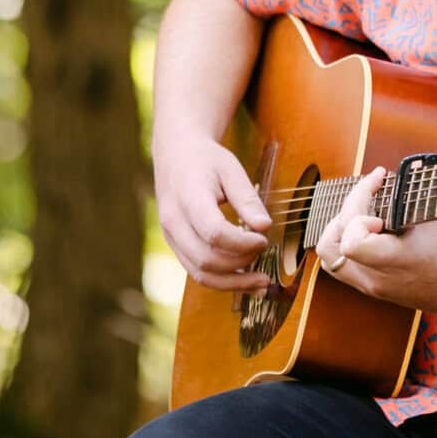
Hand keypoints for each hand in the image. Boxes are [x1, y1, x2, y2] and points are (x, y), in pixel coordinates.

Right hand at [153, 131, 270, 290]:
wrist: (176, 154)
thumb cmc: (206, 160)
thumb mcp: (231, 170)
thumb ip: (247, 199)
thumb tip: (265, 227)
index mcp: (188, 198)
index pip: (214, 232)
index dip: (242, 242)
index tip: (263, 238)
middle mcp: (174, 222)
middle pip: (206, 258)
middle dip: (241, 262)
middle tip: (264, 250)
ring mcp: (171, 237)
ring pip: (200, 273)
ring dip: (233, 282)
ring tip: (262, 282)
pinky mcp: (176, 246)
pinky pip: (197, 272)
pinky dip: (222, 281)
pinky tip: (245, 281)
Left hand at [314, 167, 436, 317]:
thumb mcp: (435, 219)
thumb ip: (407, 197)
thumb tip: (394, 171)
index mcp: (394, 261)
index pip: (352, 242)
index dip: (359, 216)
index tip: (380, 211)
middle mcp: (375, 278)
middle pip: (332, 241)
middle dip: (347, 211)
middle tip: (371, 195)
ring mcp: (369, 286)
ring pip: (329, 254)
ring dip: (339, 227)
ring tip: (363, 212)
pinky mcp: (369, 287)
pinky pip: (339, 263)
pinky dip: (345, 241)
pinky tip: (365, 227)